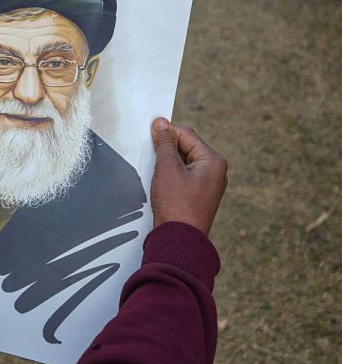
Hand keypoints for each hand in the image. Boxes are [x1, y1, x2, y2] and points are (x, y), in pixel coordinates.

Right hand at [150, 117, 227, 235]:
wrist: (179, 241)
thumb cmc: (176, 206)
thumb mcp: (167, 168)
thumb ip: (164, 143)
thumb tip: (161, 123)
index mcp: (213, 162)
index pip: (187, 134)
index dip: (166, 133)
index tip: (148, 134)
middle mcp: (214, 172)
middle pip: (186, 148)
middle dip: (166, 151)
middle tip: (151, 159)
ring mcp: (207, 185)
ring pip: (182, 163)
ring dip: (167, 164)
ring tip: (156, 175)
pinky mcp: (198, 196)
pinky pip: (182, 177)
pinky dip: (169, 176)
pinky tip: (160, 184)